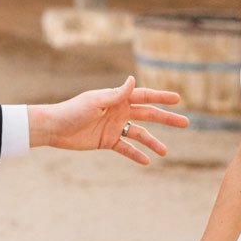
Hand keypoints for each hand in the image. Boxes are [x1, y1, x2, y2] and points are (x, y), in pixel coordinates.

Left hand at [30, 75, 187, 162]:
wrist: (54, 128)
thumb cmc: (73, 111)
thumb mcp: (96, 102)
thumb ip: (116, 94)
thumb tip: (133, 79)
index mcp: (118, 98)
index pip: (145, 96)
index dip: (162, 97)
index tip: (178, 99)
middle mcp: (119, 111)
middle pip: (148, 115)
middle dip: (167, 119)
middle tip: (186, 123)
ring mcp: (114, 127)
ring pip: (139, 134)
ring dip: (152, 142)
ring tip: (165, 151)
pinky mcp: (107, 141)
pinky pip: (125, 148)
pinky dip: (135, 154)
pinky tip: (147, 161)